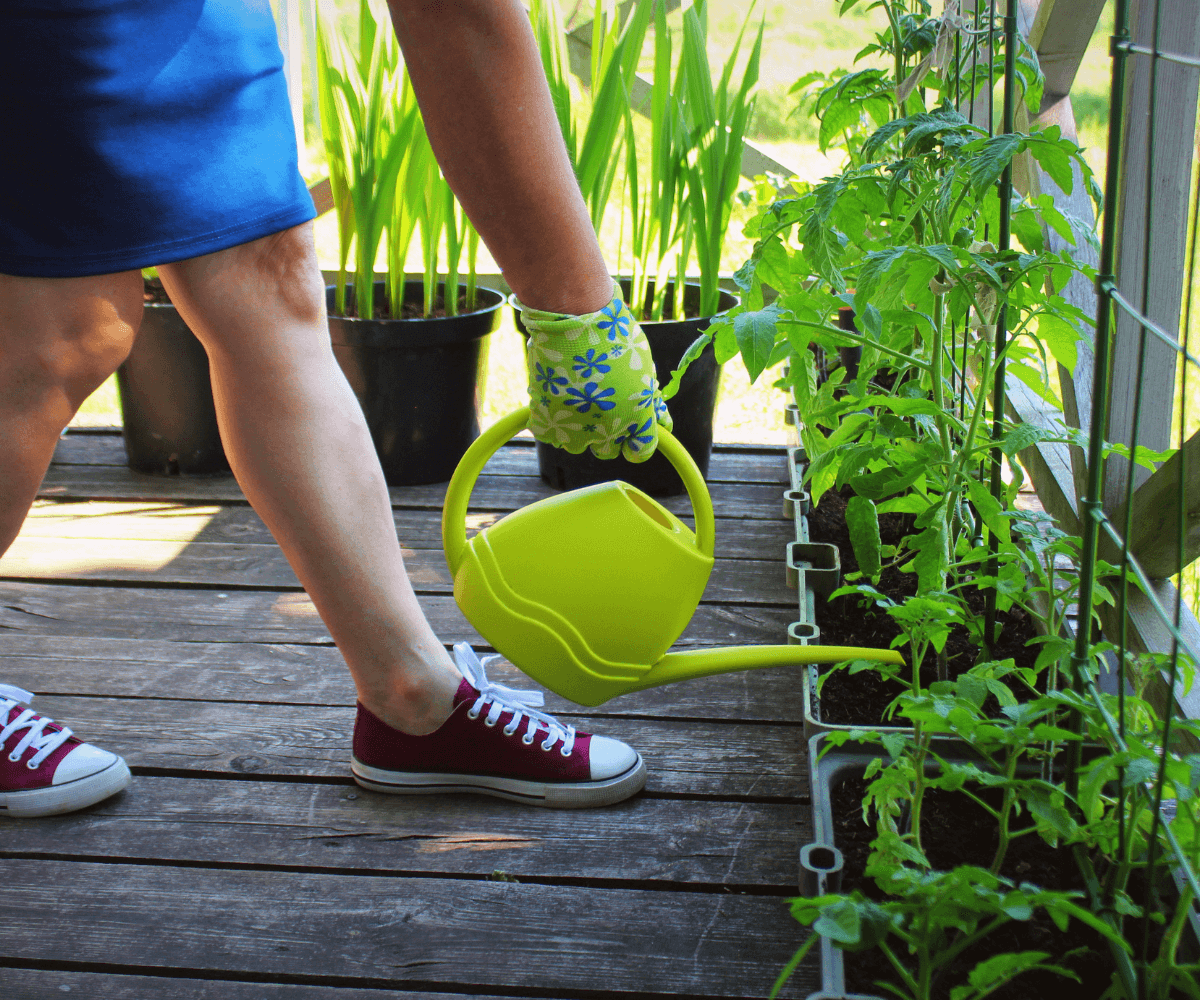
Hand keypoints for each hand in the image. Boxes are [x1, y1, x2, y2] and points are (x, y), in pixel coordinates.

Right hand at [520, 286, 671, 461]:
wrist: (574, 320)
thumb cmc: (614, 339)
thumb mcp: (644, 367)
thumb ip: (651, 400)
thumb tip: (662, 420)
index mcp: (636, 421)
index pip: (641, 452)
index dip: (638, 441)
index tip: (634, 428)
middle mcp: (607, 433)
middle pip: (609, 451)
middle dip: (608, 433)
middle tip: (603, 403)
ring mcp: (574, 430)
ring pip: (579, 445)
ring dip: (579, 428)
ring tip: (578, 398)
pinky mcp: (547, 421)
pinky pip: (552, 435)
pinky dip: (554, 422)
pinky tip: (558, 399)